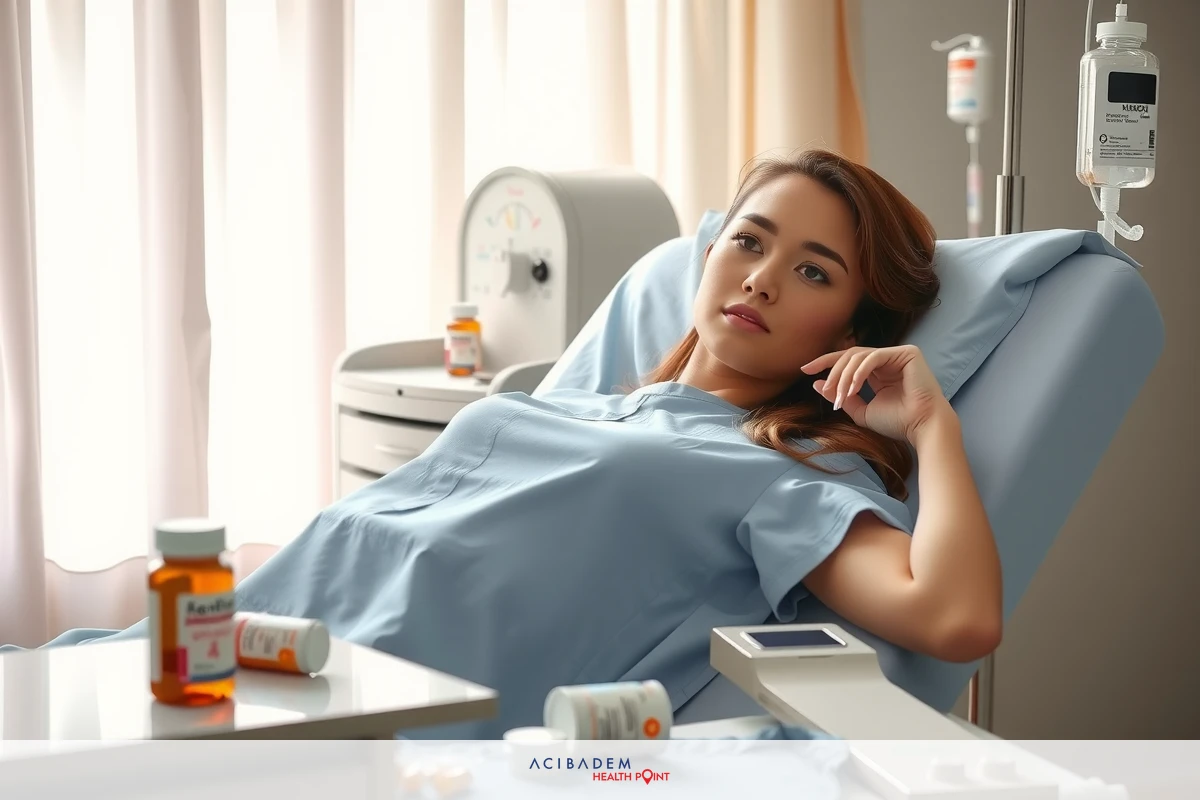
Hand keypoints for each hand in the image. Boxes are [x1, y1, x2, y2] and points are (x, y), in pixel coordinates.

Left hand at [800, 345, 953, 442]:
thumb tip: (817, 384)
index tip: (805, 370)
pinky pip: (873, 357)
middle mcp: (887, 360)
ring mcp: (898, 354)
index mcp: (877, 371)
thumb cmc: (896, 422)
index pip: (847, 360)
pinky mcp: (907, 353)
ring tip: (841, 396)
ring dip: (844, 376)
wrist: (921, 427)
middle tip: (826, 390)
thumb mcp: (861, 411)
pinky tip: (853, 388)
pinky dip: (859, 372)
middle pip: (850, 355)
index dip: (825, 362)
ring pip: (859, 356)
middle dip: (833, 372)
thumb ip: (841, 396)